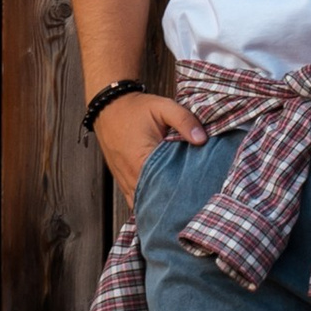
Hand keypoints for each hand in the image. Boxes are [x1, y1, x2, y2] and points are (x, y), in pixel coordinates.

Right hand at [93, 88, 202, 204]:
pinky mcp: (122, 180)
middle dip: (173, 201)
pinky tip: (160, 202)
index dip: (183, 190)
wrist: (109, 107)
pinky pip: (134, 200)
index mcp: (142, 159)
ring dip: (159, 203)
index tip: (198, 191)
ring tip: (179, 203)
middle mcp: (131, 175)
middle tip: (193, 199)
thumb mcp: (163, 107)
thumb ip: (184, 120)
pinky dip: (147, 202)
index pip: (165, 186)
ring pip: (143, 203)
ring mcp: (125, 180)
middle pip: (155, 199)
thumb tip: (202, 139)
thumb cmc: (136, 108)